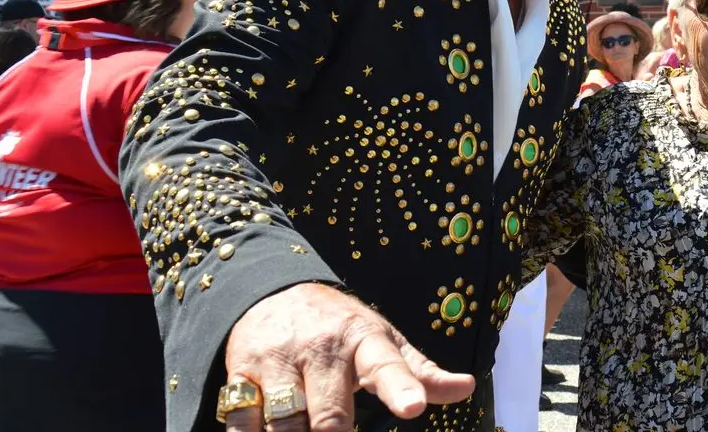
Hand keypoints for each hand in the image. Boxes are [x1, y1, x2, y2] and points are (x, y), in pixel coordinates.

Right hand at [222, 282, 475, 431]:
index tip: (413, 408)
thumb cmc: (340, 327)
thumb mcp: (384, 339)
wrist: (273, 290)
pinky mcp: (240, 373)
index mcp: (363, 339)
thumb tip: (467, 387)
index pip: (386, 366)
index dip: (401, 389)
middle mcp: (321, 349)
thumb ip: (420, 371)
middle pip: (329, 417)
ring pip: (285, 426)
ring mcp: (278, 361)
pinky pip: (243, 423)